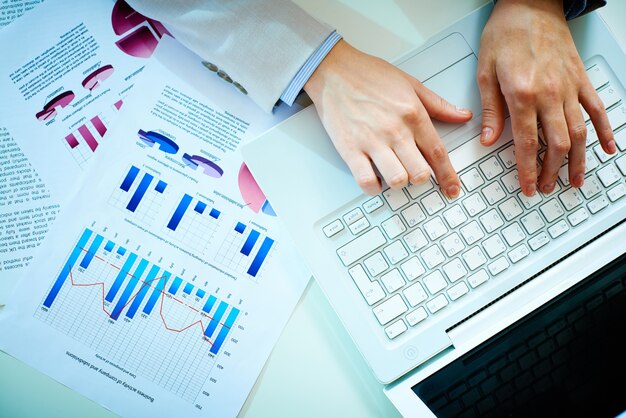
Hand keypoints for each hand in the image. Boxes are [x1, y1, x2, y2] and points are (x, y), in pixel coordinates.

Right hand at [304, 40, 472, 196]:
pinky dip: (373, 187)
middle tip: (414, 172)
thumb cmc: (368, 75)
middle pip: (420, 172)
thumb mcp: (410, 84)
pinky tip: (374, 179)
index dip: (448, 176)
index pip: (437, 153)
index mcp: (412, 114)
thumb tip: (462, 116)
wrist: (333, 70)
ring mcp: (371, 141)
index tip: (452, 189)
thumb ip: (438, 104)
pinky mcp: (350, 149)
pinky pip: (366, 181)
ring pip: (396, 180)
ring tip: (393, 172)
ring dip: (398, 182)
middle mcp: (394, 130)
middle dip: (421, 178)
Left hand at [478, 0, 615, 195]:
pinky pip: (598, 109)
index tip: (528, 186)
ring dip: (577, 160)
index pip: (525, 143)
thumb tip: (487, 139)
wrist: (530, 4)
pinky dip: (605, 131)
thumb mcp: (485, 71)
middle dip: (552, 171)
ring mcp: (570, 87)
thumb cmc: (506, 33)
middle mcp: (550, 93)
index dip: (527, 170)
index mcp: (522, 94)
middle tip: (547, 187)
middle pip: (556, 143)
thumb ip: (489, 109)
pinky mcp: (581, 80)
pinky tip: (607, 148)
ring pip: (579, 132)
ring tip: (574, 180)